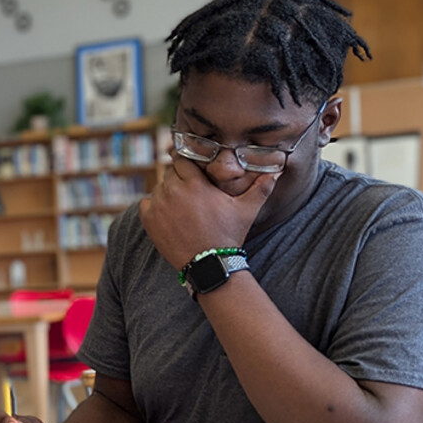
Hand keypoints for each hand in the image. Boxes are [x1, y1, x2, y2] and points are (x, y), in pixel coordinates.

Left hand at [137, 154, 278, 270]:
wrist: (209, 263)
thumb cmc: (229, 235)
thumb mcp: (247, 210)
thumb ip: (261, 188)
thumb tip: (277, 171)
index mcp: (194, 182)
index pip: (182, 159)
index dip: (186, 162)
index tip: (190, 168)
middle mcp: (173, 190)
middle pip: (169, 172)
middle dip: (178, 177)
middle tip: (188, 188)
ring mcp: (159, 205)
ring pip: (158, 187)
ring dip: (166, 191)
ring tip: (180, 203)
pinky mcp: (149, 220)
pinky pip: (145, 203)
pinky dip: (153, 205)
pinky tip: (166, 212)